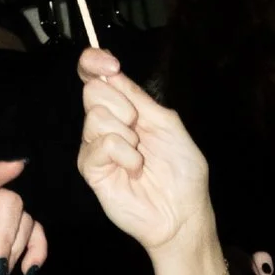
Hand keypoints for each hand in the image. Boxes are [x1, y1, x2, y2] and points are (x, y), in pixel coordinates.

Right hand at [76, 51, 218, 265]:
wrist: (183, 212)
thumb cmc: (181, 172)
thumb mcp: (168, 124)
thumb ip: (140, 99)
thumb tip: (112, 73)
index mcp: (125, 109)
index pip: (95, 76)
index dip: (94, 62)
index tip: (110, 64)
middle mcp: (106, 125)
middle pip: (92, 91)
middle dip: (122, 104)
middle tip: (139, 127)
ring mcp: (97, 148)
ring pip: (95, 117)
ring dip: (127, 135)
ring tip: (140, 155)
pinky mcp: (92, 170)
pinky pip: (100, 145)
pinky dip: (124, 155)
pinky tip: (135, 169)